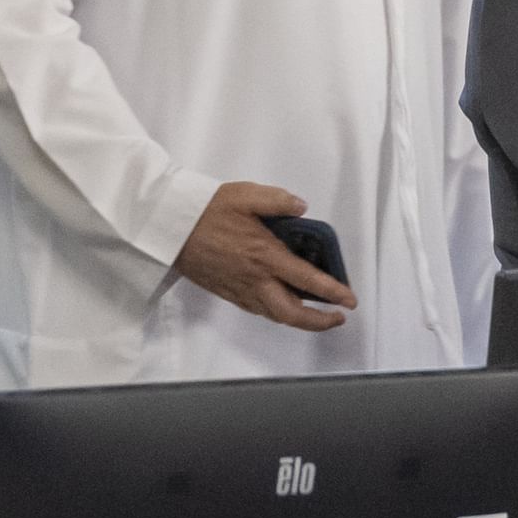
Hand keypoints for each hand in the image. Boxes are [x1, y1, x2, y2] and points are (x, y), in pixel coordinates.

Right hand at [173, 182, 355, 330]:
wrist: (168, 225)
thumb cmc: (207, 209)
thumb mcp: (246, 195)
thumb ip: (278, 201)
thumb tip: (302, 207)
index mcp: (265, 256)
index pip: (307, 280)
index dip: (333, 292)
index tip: (350, 300)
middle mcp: (255, 279)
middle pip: (291, 313)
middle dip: (319, 321)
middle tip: (338, 317)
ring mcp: (239, 289)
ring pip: (274, 315)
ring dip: (299, 320)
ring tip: (317, 315)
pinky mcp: (226, 292)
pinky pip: (257, 310)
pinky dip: (276, 312)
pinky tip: (284, 304)